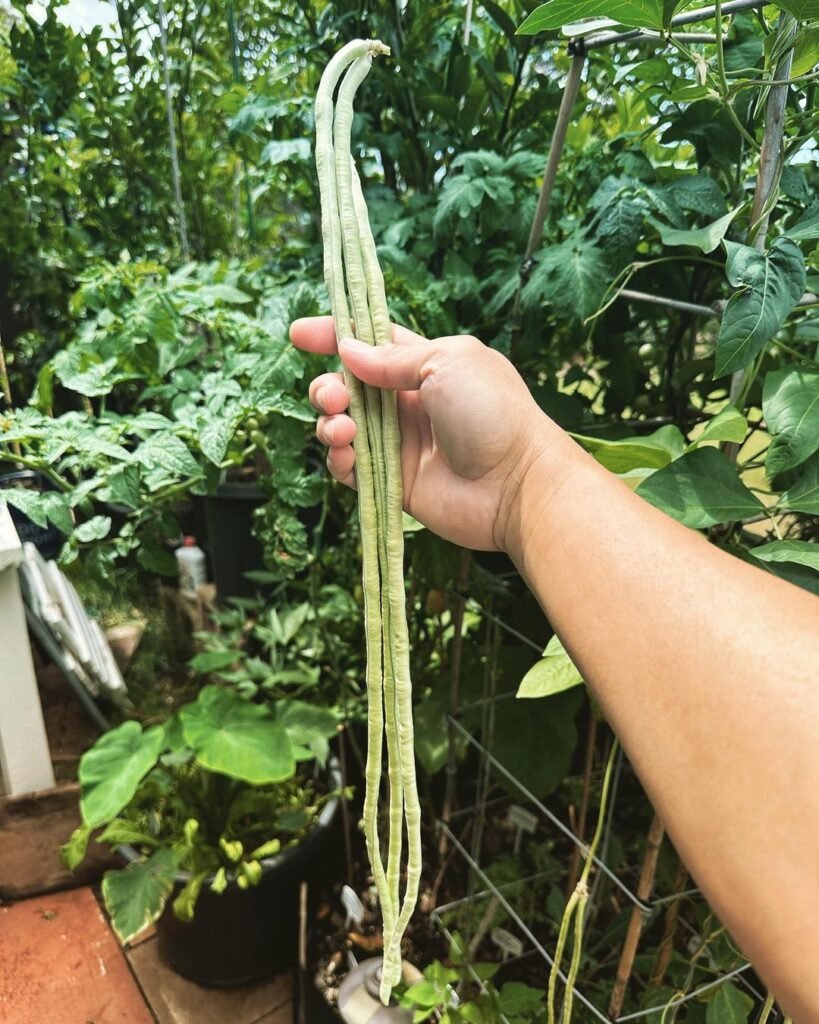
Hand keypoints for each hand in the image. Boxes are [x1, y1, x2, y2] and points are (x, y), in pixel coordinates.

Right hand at [289, 316, 559, 551]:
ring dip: (329, 422)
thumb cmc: (492, 412)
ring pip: (342, 427)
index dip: (334, 336)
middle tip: (336, 396)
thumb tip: (348, 351)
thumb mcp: (445, 361)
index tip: (299, 334)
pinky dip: (338, 457)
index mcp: (425, 366)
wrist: (515, 482)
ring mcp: (399, 443)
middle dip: (328, 387)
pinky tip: (346, 452)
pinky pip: (349, 467)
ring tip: (345, 428)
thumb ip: (393, 358)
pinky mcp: (392, 481)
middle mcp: (408, 403)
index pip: (372, 344)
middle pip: (347, 388)